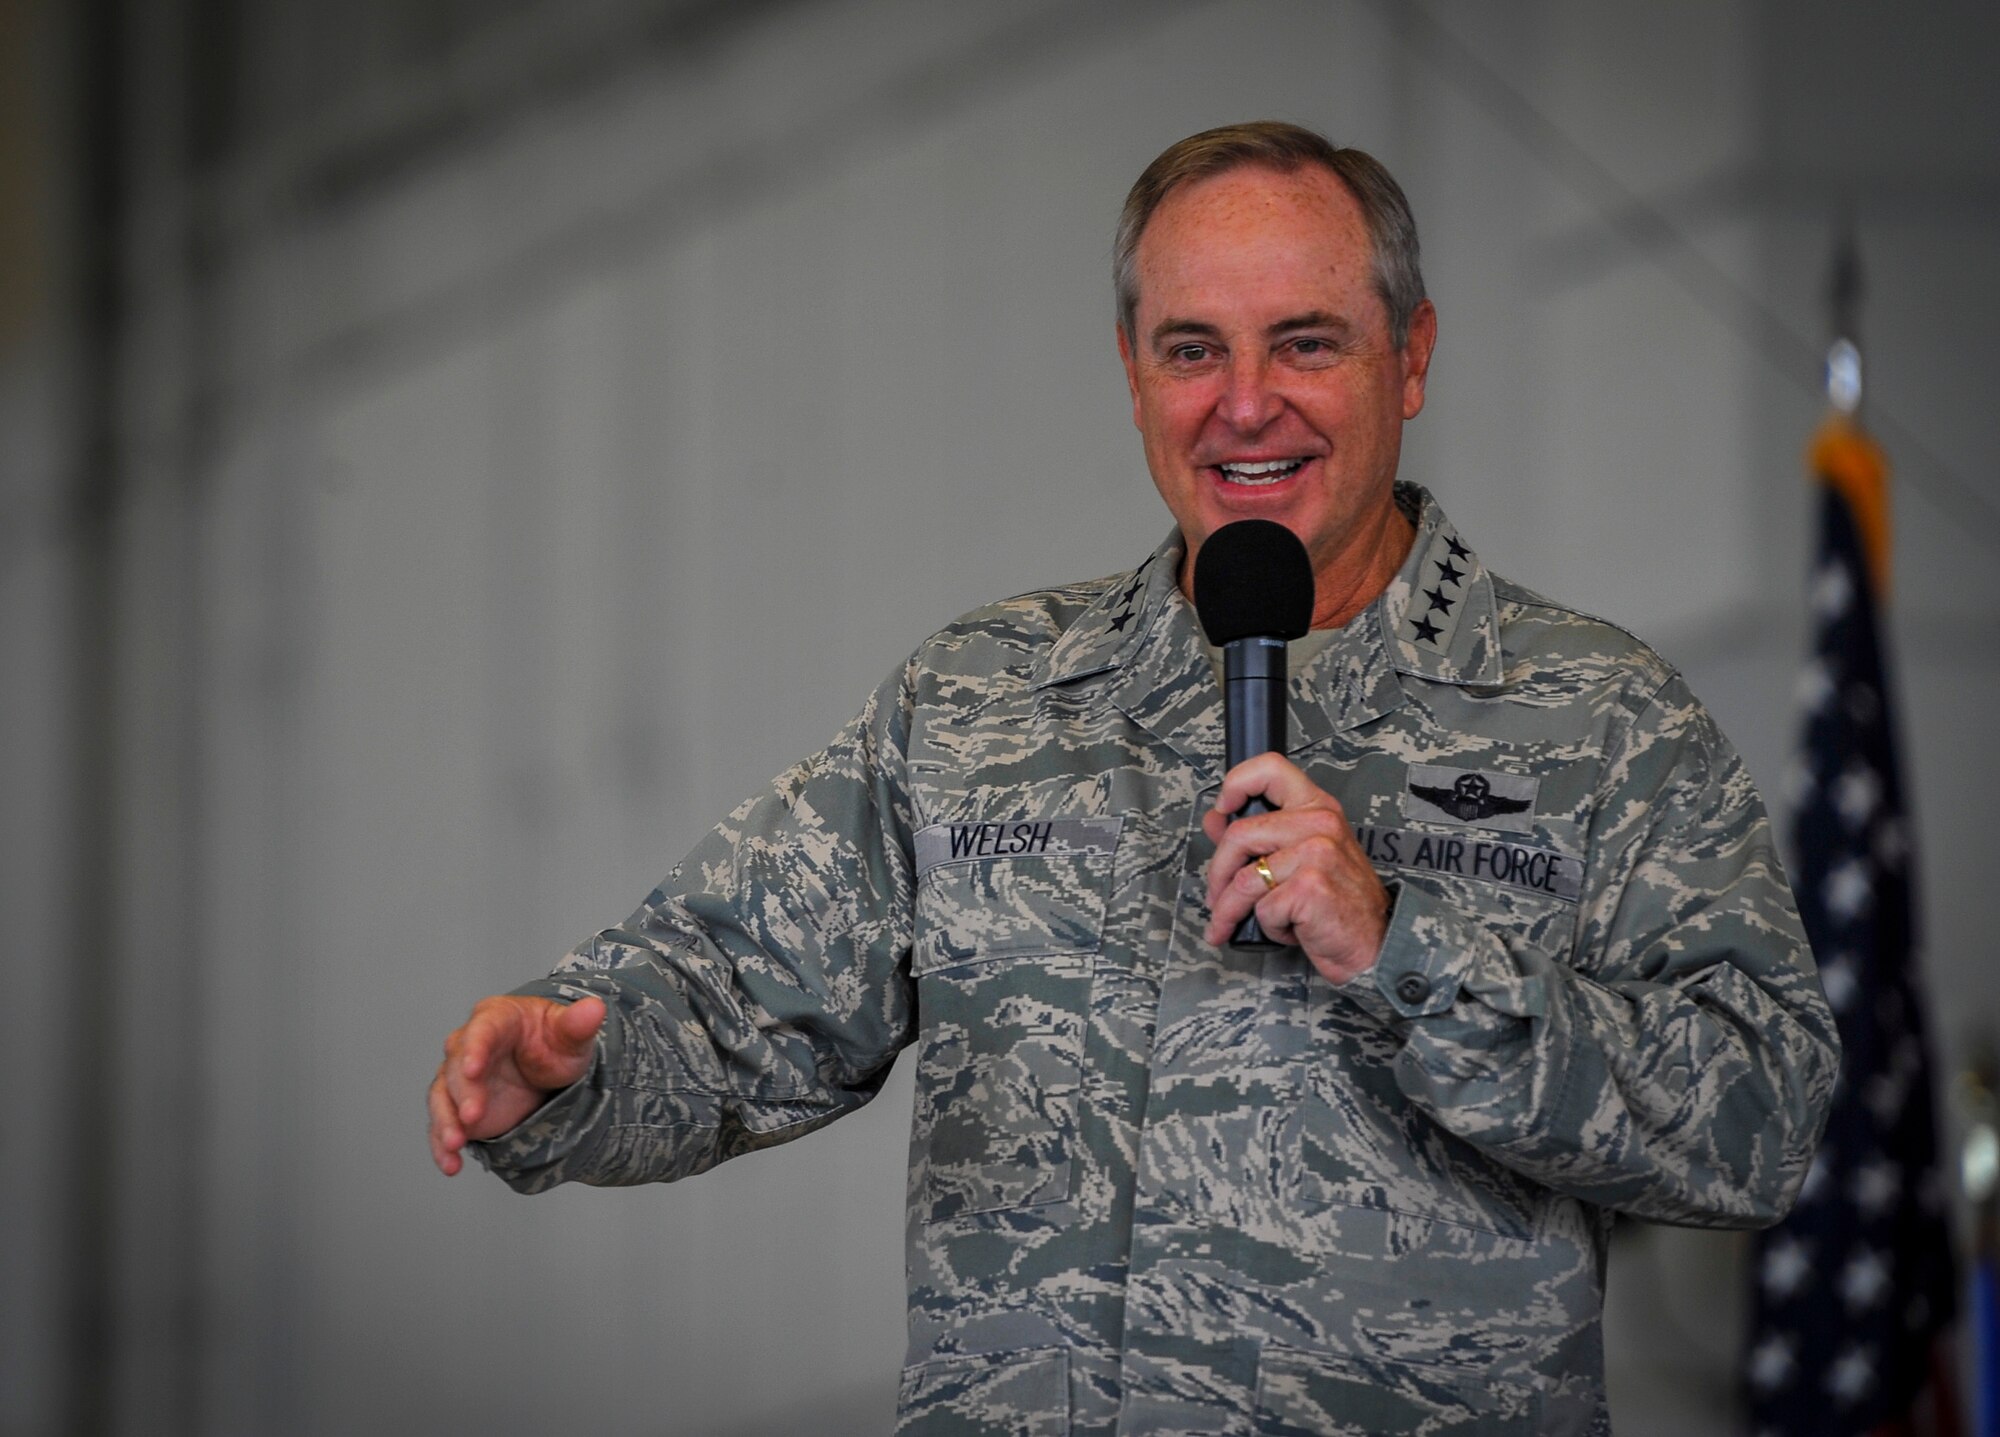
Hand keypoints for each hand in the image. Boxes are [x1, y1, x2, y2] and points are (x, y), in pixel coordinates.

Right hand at [427, 994, 605, 1175]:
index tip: (473, 1070)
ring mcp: (460, 1079)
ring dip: (446, 1122)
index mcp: (496, 1018)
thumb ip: (578, 1024)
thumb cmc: (554, 1044)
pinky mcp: (457, 1108)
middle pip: (457, 1067)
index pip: (482, 1030)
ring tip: (455, 1144)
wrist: (548, 1071)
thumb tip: (595, 1008)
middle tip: (473, 1116)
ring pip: (443, 1097)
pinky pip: (444, 1125)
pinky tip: (451, 1163)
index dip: (475, 1049)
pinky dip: (442, 1145)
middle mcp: (468, 1046)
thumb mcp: (570, 1036)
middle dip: (463, 1093)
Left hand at [1201, 753, 1389, 983]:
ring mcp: (1317, 853)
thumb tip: (1215, 819)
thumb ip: (1258, 836)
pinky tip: (1287, 929)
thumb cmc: (1338, 902)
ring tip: (1234, 923)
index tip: (1223, 809)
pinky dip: (1268, 926)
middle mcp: (1320, 823)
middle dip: (1217, 874)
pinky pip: (1262, 908)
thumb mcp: (1300, 859)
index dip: (1235, 783)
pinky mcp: (1310, 886)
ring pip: (1244, 878)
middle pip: (1239, 835)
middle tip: (1217, 898)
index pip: (1270, 768)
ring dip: (1231, 910)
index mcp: (1318, 807)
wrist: (1374, 944)